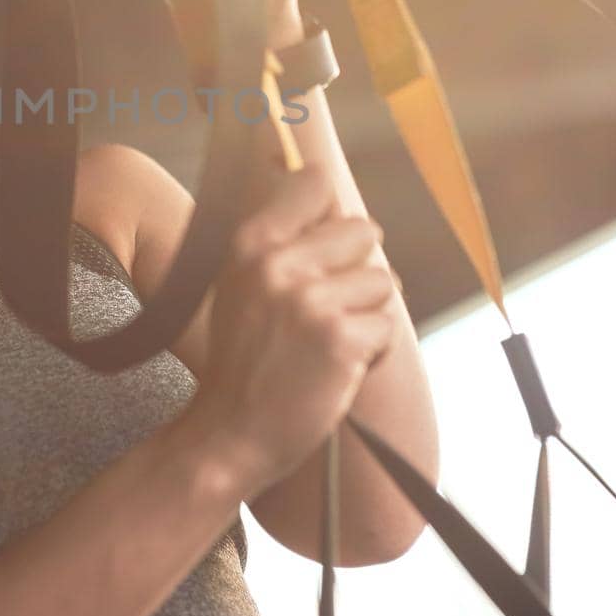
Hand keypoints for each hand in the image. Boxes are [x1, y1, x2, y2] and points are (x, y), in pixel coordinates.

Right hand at [185, 164, 399, 494]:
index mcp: (250, 243)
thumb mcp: (240, 283)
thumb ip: (279, 238)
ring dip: (366, 313)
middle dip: (356, 268)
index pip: (314, 182)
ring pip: (381, 281)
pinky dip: (371, 350)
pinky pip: (385, 326)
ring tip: (329, 339)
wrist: (230, 433)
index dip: (330, 210)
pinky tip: (337, 366)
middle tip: (327, 305)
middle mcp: (277, 263)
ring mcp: (309, 301)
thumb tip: (329, 191)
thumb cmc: (244, 358)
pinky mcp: (339, 339)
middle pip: (362, 231)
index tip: (324, 235)